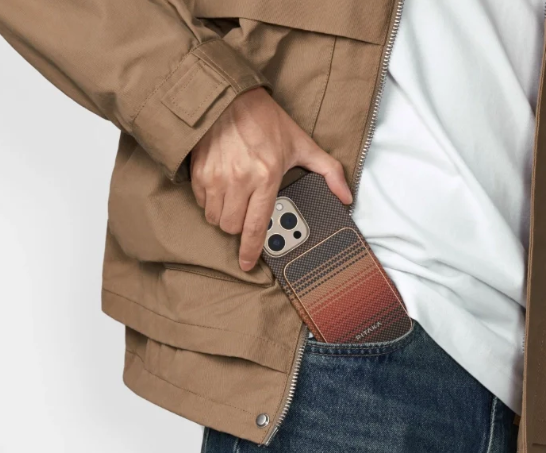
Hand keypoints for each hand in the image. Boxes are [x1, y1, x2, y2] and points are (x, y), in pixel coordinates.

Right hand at [190, 87, 351, 271]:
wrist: (229, 96)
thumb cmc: (267, 121)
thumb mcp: (303, 144)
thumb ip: (329, 172)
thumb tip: (346, 197)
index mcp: (266, 177)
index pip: (256, 226)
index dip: (250, 250)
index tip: (248, 263)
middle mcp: (239, 180)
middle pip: (232, 227)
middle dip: (239, 227)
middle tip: (248, 213)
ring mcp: (216, 176)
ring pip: (215, 218)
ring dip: (224, 216)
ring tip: (236, 199)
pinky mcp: (199, 171)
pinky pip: (202, 202)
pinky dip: (211, 202)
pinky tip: (222, 187)